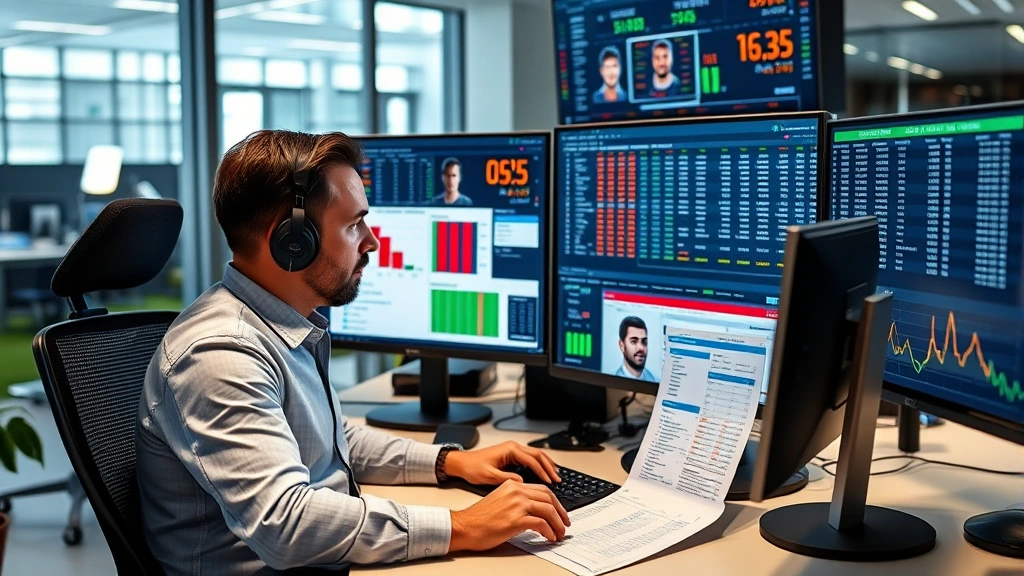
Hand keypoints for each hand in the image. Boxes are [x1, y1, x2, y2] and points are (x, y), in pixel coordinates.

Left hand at [444, 440, 560, 484]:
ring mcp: (513, 450)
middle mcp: (513, 447)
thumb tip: (522, 482)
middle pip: (538, 455)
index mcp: (509, 450)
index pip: (532, 460)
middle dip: (549, 467)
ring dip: (547, 465)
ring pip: (536, 455)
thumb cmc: (473, 468)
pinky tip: (544, 473)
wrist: (462, 463)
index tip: (550, 481)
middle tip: (558, 479)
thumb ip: (506, 479)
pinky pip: (530, 458)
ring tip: (555, 476)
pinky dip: (540, 465)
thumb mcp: (489, 476)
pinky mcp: (512, 455)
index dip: (542, 471)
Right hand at [449, 481, 569, 551]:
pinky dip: (549, 531)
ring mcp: (517, 505)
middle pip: (549, 498)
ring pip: (548, 510)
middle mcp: (516, 492)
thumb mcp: (501, 500)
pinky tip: (549, 537)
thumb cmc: (479, 518)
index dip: (555, 502)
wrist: (465, 526)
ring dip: (558, 523)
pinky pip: (541, 524)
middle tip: (565, 524)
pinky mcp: (516, 520)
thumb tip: (536, 512)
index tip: (560, 513)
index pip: (542, 490)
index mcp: (513, 485)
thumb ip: (517, 501)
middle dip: (561, 512)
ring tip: (559, 533)